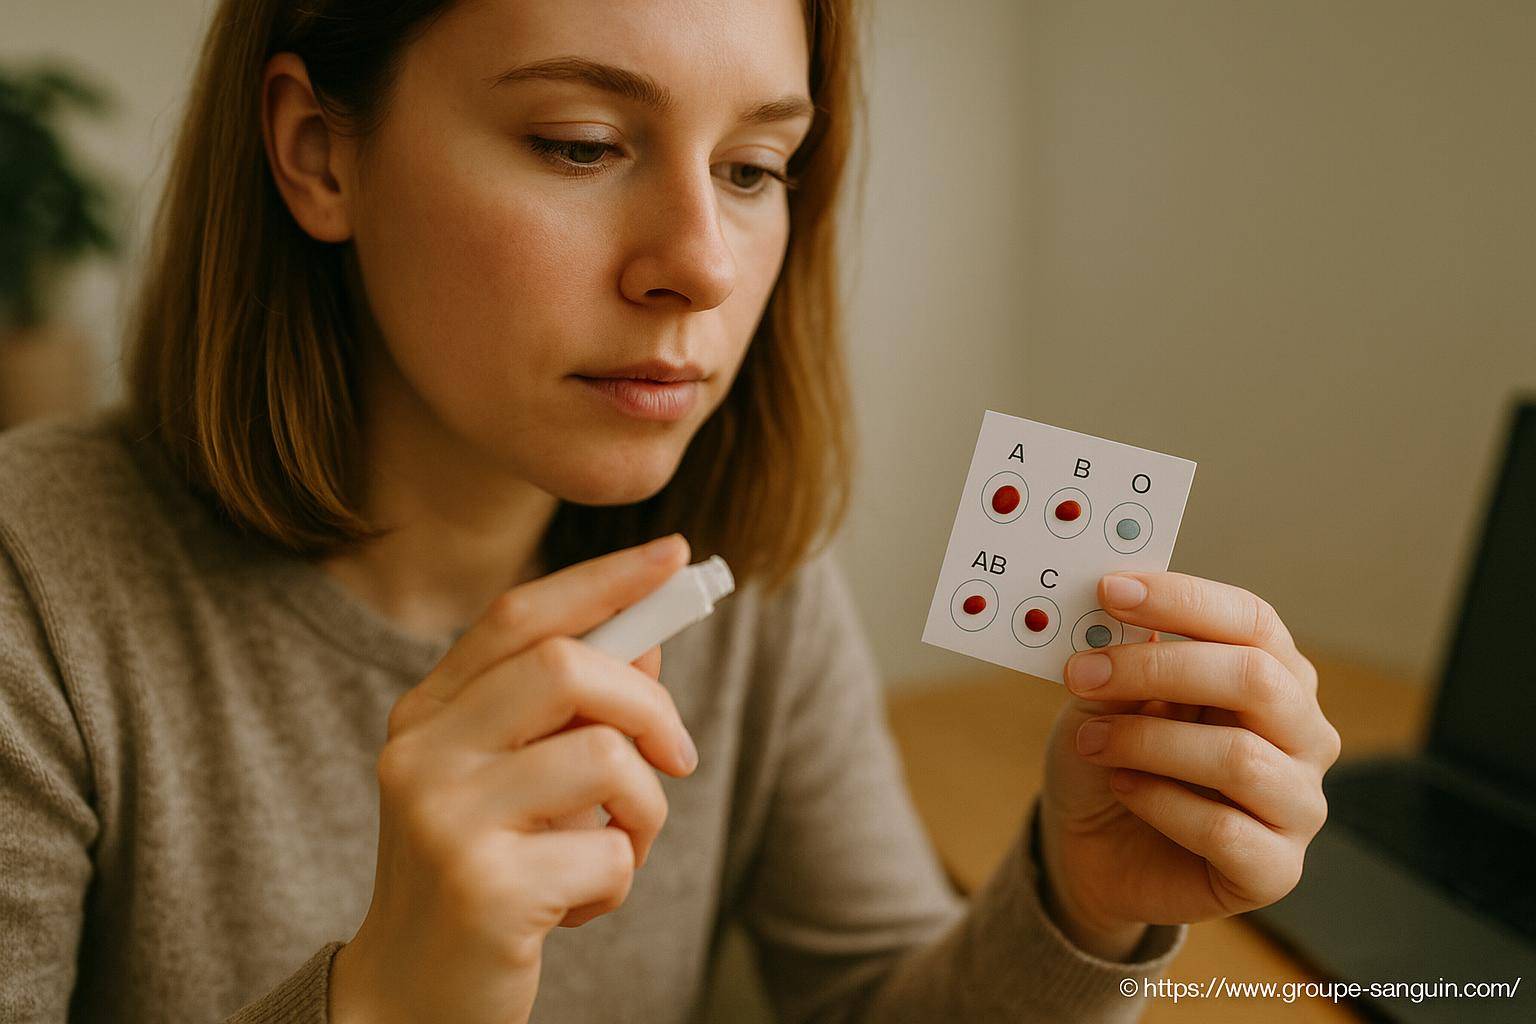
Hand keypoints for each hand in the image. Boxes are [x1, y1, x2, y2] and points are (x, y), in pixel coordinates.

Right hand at [328, 534, 698, 1023]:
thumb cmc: (480, 874)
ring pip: (607, 758)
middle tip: (676, 759)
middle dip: (651, 708)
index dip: (604, 579)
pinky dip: (617, 883)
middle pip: (571, 667)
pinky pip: (607, 855)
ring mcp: (444, 817)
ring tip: (613, 852)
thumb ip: (570, 709)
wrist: (408, 1001)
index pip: (519, 614)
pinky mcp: (480, 887)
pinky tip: (571, 909)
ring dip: (643, 813)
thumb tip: (650, 639)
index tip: (677, 555)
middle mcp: (421, 752)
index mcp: (427, 713)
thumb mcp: (516, 781)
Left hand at [1038, 571, 1341, 959]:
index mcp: (1275, 674)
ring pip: (1239, 757)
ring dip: (1147, 742)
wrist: (1095, 850)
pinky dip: (1158, 802)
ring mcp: (1299, 804)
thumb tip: (1118, 612)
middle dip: (1158, 668)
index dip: (1184, 600)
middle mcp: (1304, 733)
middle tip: (1082, 671)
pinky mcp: (1276, 870)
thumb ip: (1120, 658)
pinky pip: (1224, 829)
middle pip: (1256, 679)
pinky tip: (1124, 790)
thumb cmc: (1112, 759)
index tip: (1111, 590)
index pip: (1252, 620)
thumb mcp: (1104, 700)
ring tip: (1091, 741)